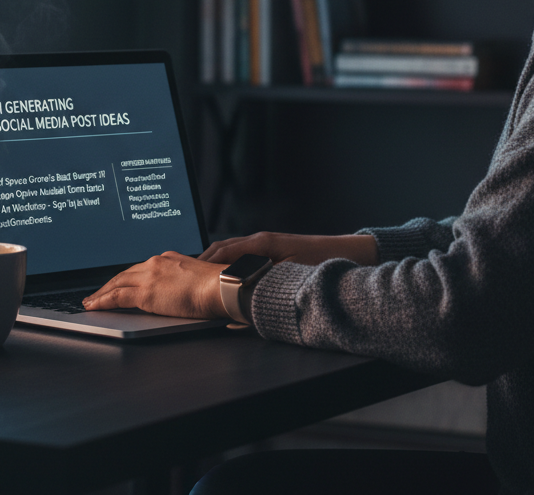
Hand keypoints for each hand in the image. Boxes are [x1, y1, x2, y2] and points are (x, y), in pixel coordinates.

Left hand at [81, 251, 226, 318]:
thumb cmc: (216, 286)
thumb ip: (181, 281)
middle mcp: (156, 262)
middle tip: (96, 293)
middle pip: (124, 274)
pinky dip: (102, 301)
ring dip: (101, 293)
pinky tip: (94, 306)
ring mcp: (150, 276)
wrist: (221, 287)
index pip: (141, 269)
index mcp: (168, 258)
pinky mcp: (146, 293)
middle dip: (108, 284)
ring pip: (116, 283)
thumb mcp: (194, 278)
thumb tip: (177, 293)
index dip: (126, 277)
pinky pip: (116, 297)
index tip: (118, 283)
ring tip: (90, 302)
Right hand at [198, 231, 377, 266]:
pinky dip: (229, 264)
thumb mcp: (289, 274)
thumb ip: (262, 282)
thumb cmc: (322, 263)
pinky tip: (225, 276)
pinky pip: (242, 255)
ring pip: (231, 251)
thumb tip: (239, 294)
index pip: (223, 253)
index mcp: (261, 243)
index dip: (204, 264)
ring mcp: (266, 244)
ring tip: (199, 278)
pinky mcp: (273, 250)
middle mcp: (260, 240)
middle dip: (203, 262)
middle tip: (184, 277)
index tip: (187, 275)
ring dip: (215, 263)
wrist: (349, 252)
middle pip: (222, 249)